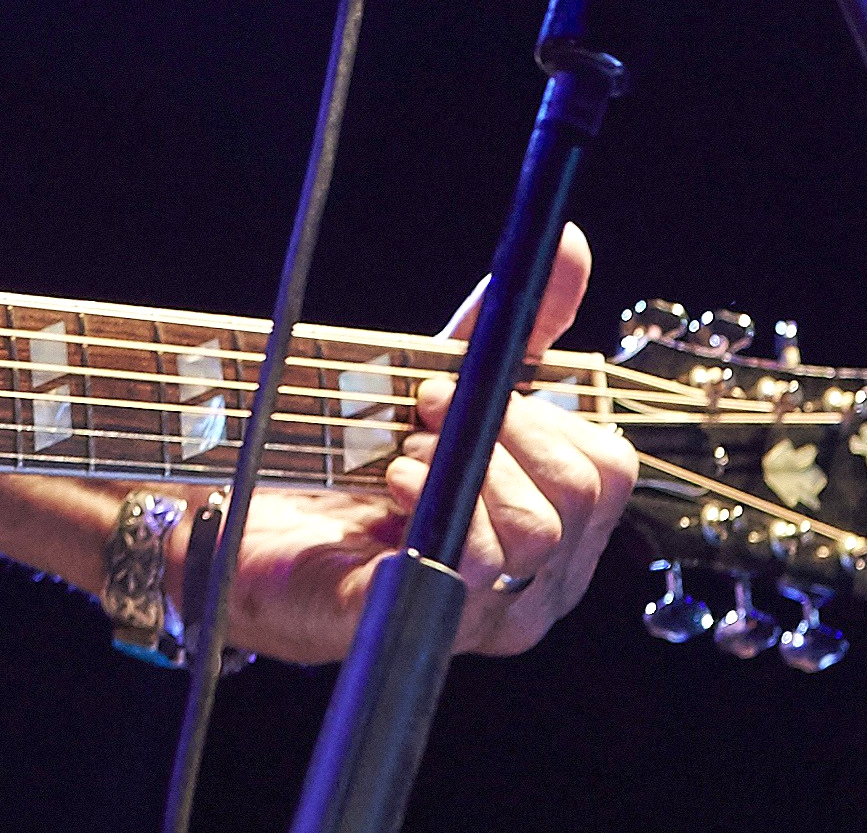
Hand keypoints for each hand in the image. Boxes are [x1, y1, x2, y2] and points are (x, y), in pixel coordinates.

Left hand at [208, 224, 640, 662]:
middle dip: (504, 433)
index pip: (608, 472)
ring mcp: (489, 617)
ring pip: (533, 534)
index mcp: (560, 533)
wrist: (258, 526)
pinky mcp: (424, 623)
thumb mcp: (449, 384)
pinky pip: (467, 567)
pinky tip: (394, 484)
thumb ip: (515, 328)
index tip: (469, 388)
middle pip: (579, 499)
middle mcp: (541, 585)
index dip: (543, 417)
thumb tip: (567, 242)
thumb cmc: (366, 464)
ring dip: (463, 467)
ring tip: (405, 454)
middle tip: (430, 411)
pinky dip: (433, 505)